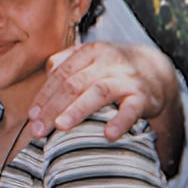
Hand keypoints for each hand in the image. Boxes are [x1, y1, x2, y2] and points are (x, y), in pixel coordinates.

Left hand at [27, 42, 177, 140]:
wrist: (156, 68)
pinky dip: (120, 121)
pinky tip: (107, 135)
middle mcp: (107, 61)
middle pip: (74, 84)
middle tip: (38, 129)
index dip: (44, 95)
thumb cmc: (112, 67)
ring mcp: (126, 78)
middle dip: (53, 108)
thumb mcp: (90, 57)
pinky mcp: (144, 96)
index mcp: (89, 52)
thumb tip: (46, 73)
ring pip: (98, 92)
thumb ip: (66, 62)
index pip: (61, 74)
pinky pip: (132, 109)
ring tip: (61, 126)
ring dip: (78, 110)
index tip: (32, 116)